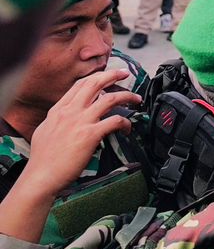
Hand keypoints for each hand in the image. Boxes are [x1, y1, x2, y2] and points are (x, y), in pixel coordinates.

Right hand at [24, 67, 140, 196]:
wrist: (41, 175)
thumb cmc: (43, 158)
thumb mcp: (45, 130)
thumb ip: (58, 119)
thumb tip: (66, 116)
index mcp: (58, 110)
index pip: (80, 84)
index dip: (97, 76)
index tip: (108, 75)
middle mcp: (70, 112)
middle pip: (95, 83)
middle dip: (113, 75)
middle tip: (125, 73)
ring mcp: (80, 122)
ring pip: (110, 99)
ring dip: (127, 96)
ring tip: (136, 99)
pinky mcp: (90, 135)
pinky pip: (115, 121)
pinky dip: (126, 122)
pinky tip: (127, 128)